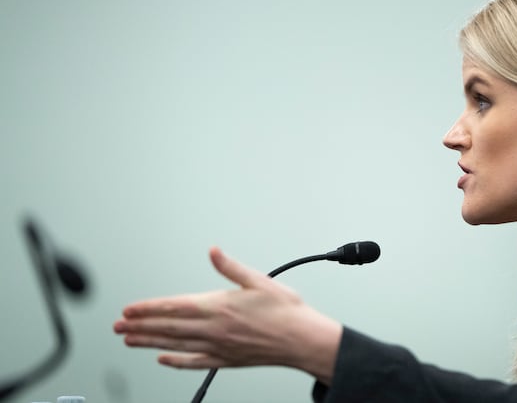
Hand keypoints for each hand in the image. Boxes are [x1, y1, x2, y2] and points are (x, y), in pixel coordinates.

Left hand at [113, 247, 341, 382]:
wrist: (302, 339)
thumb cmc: (285, 311)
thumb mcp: (258, 280)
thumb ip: (231, 267)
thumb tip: (213, 251)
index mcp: (219, 306)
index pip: (174, 307)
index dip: (148, 309)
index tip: (129, 310)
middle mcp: (213, 329)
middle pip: (168, 328)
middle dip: (140, 326)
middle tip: (118, 326)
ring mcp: (218, 347)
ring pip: (175, 345)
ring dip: (150, 342)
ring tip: (130, 341)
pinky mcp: (225, 360)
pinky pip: (194, 362)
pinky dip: (175, 361)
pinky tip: (163, 358)